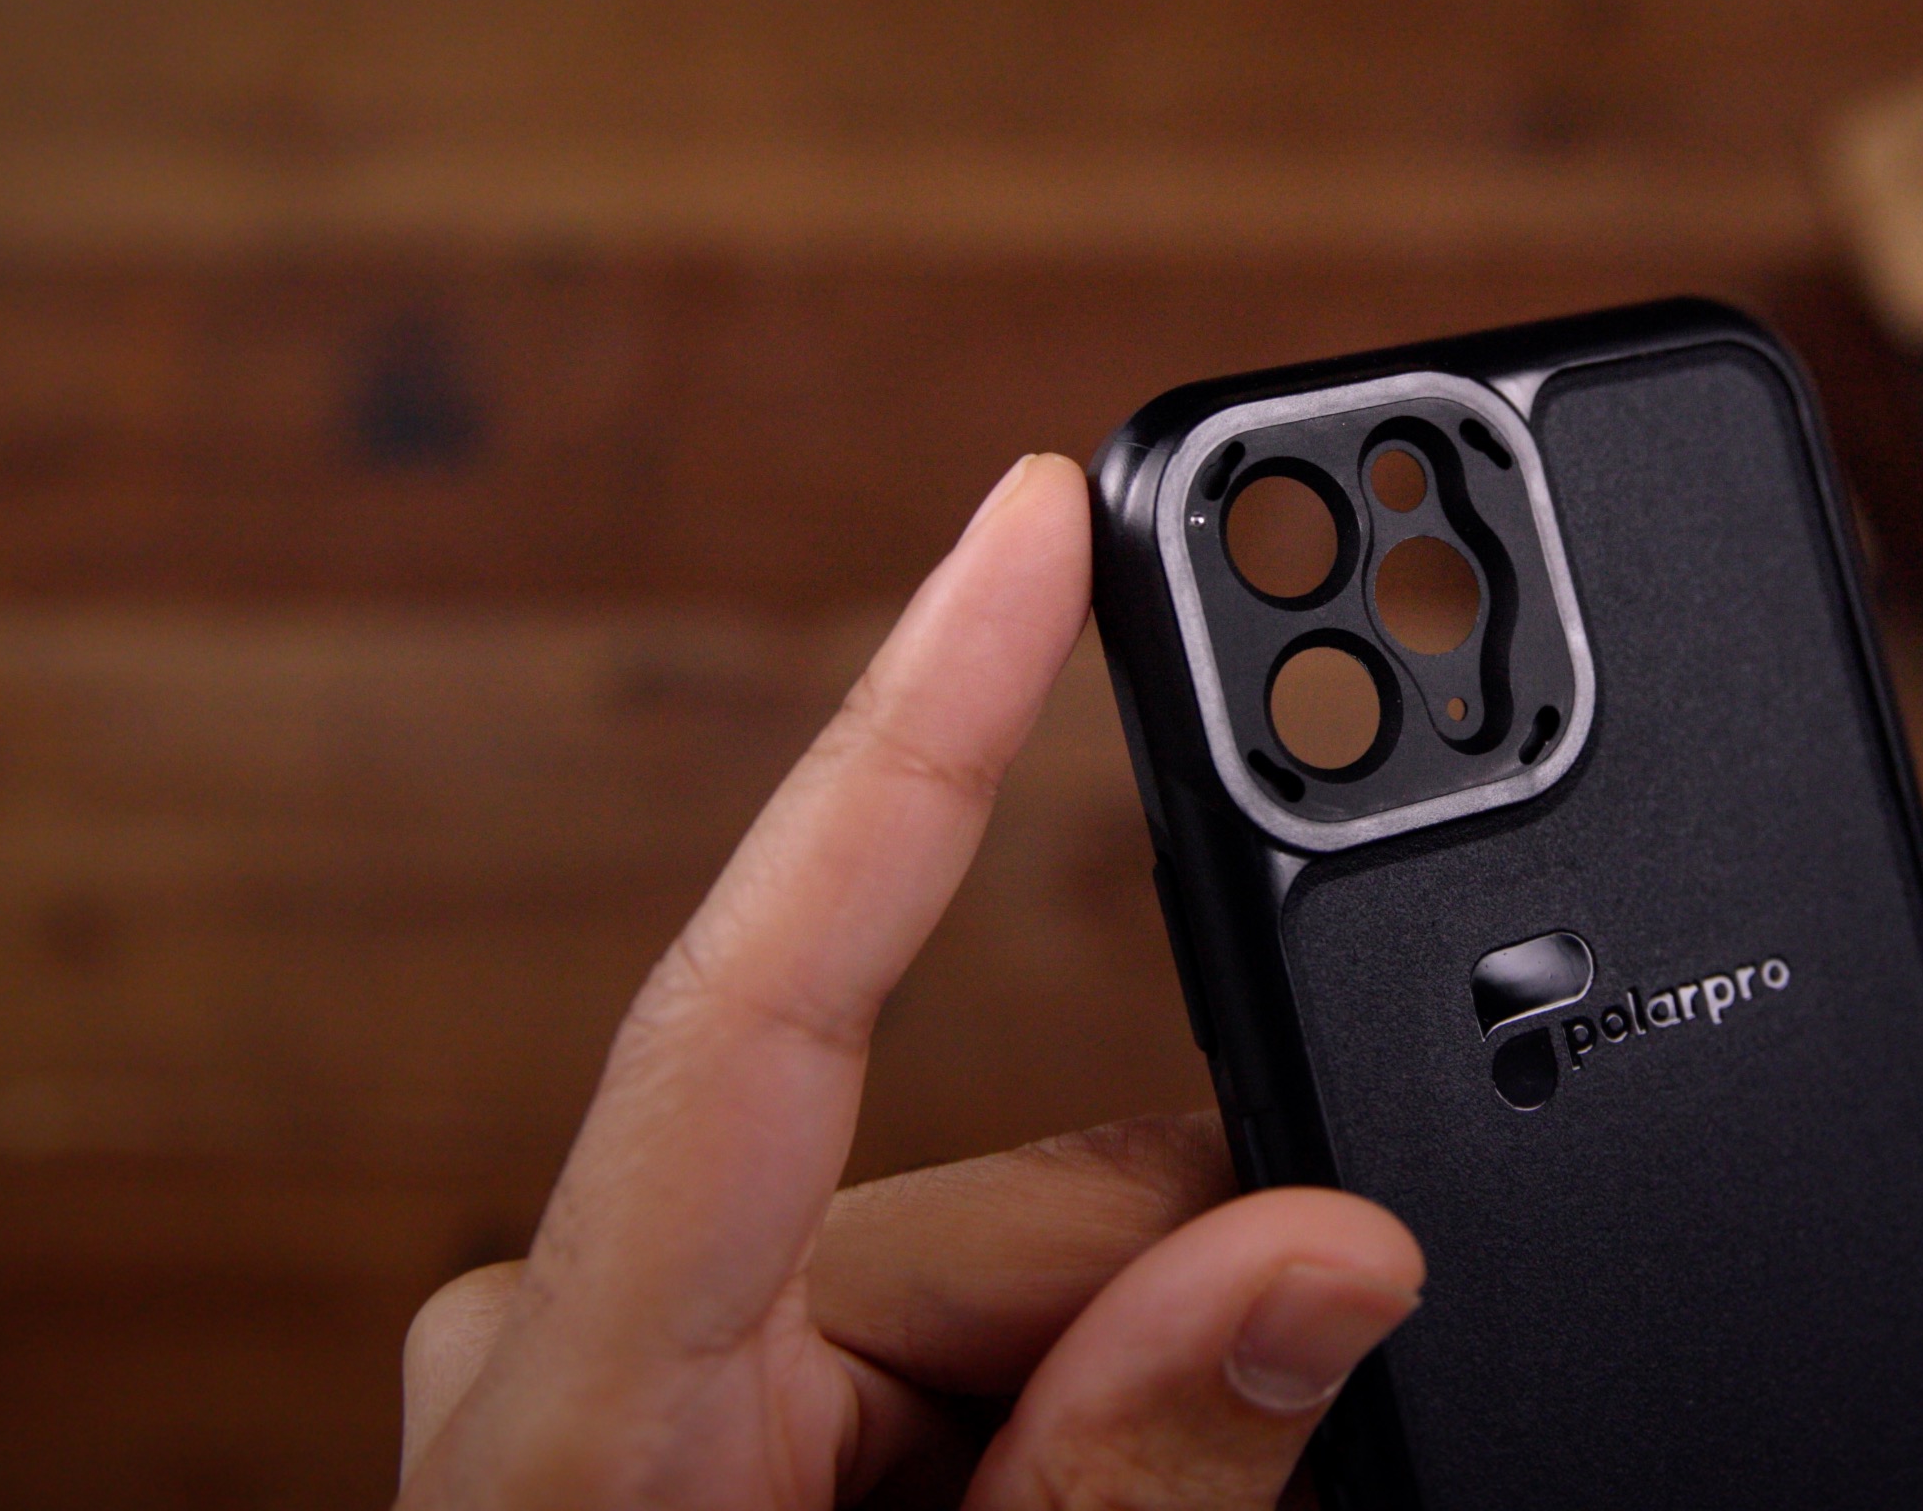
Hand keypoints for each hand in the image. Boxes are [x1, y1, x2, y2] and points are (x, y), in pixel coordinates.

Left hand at [395, 456, 1425, 1509]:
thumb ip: (1137, 1464)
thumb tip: (1331, 1248)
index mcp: (591, 1395)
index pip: (766, 989)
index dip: (920, 729)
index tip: (1028, 511)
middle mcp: (595, 1319)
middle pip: (1011, 1191)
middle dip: (1177, 1310)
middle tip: (1280, 1455)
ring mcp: (639, 1354)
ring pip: (1025, 1271)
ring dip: (1128, 1396)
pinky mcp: (689, 1385)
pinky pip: (961, 1336)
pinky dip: (1067, 1417)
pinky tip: (1081, 1505)